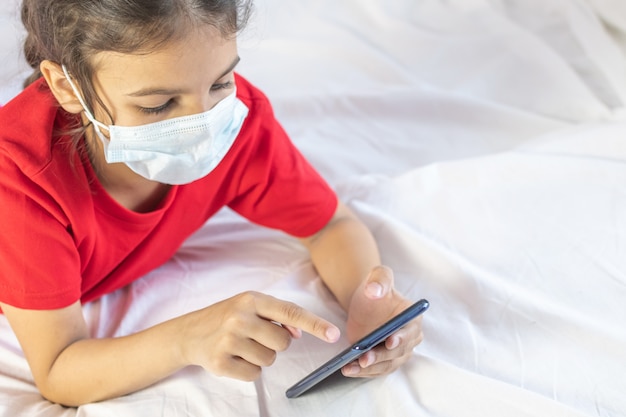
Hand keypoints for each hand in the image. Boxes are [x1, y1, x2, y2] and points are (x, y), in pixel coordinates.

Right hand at [179, 291, 339, 380]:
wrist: (188, 333)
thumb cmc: (227, 317)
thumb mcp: (250, 306)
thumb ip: (277, 316)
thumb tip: (298, 332)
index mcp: (251, 299)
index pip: (290, 311)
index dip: (315, 324)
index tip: (334, 334)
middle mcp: (240, 317)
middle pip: (283, 342)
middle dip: (275, 343)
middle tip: (255, 336)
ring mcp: (229, 340)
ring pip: (269, 360)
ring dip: (261, 357)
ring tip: (242, 345)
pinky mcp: (220, 363)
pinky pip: (254, 374)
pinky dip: (249, 369)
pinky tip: (234, 357)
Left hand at [342, 266, 423, 377]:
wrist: (366, 301)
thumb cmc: (375, 287)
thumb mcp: (378, 276)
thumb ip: (379, 279)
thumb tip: (375, 290)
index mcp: (413, 318)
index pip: (410, 331)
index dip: (401, 337)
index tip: (389, 341)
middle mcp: (410, 338)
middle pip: (398, 352)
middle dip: (381, 356)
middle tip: (364, 358)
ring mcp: (398, 352)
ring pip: (387, 364)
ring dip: (370, 368)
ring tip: (351, 367)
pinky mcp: (385, 360)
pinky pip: (376, 370)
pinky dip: (363, 372)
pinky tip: (348, 369)